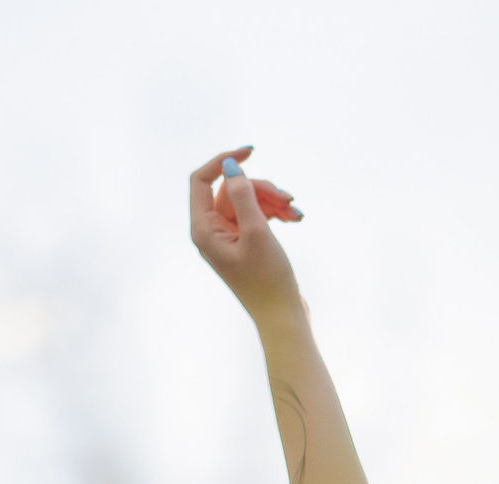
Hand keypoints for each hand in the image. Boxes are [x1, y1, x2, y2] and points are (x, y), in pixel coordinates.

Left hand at [189, 146, 304, 324]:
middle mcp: (211, 231)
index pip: (202, 180)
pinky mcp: (245, 243)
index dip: (224, 161)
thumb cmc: (268, 280)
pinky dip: (275, 213)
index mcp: (203, 229)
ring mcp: (228, 237)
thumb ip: (243, 195)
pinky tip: (295, 219)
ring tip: (296, 214)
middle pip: (231, 189)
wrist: (282, 317)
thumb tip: (230, 165)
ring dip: (273, 201)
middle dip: (261, 189)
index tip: (251, 152)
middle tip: (289, 200)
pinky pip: (256, 215)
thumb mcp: (257, 231)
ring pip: (247, 201)